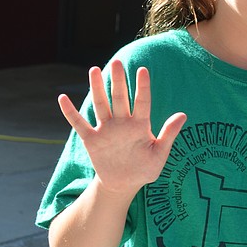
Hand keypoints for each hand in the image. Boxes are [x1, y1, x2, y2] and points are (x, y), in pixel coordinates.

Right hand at [57, 59, 186, 195]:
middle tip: (117, 62)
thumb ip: (169, 134)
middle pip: (119, 98)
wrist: (124, 184)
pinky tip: (62, 98)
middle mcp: (122, 123)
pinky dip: (70, 112)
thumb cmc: (144, 168)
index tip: (143, 70)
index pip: (142, 102)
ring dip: (97, 88)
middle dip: (118, 80)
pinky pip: (79, 124)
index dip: (142, 86)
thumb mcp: (160, 153)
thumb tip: (183, 114)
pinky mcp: (92, 140)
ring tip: (94, 69)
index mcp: (140, 125)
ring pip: (101, 105)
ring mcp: (106, 130)